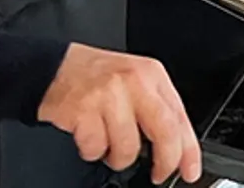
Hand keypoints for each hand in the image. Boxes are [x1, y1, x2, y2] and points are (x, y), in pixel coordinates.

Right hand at [37, 44, 200, 183]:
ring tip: (111, 148)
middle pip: (164, 130)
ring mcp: (109, 95)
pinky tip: (90, 139)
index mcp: (153, 75)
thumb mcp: (136, 80)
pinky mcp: (83, 110)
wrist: (53, 68)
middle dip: (166, 160)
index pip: (180, 117)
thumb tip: (174, 145)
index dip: (188, 149)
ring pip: (128, 146)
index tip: (190, 170)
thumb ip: (155, 106)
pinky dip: (93, 152)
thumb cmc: (96, 77)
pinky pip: (96, 148)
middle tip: (159, 175)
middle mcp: (134, 82)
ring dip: (119, 158)